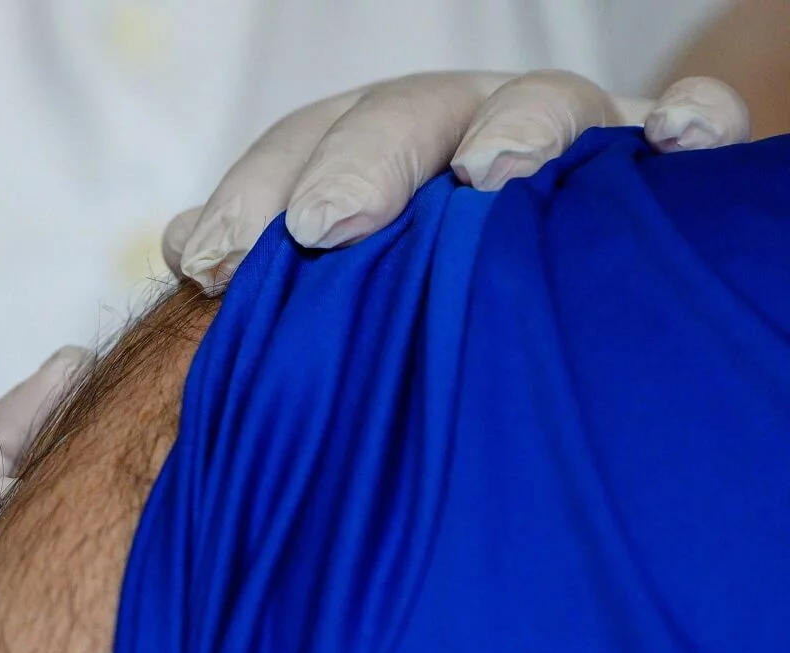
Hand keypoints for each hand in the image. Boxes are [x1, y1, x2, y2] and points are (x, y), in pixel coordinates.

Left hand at [164, 70, 750, 289]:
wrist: (524, 327)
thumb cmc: (401, 329)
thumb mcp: (324, 306)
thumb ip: (257, 274)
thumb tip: (185, 248)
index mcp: (371, 157)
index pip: (301, 147)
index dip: (250, 195)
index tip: (207, 262)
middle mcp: (459, 135)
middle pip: (407, 113)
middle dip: (362, 160)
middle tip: (321, 226)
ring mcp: (560, 144)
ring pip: (542, 102)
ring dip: (517, 127)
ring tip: (488, 174)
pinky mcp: (652, 172)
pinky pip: (682, 123)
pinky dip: (687, 119)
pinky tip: (677, 140)